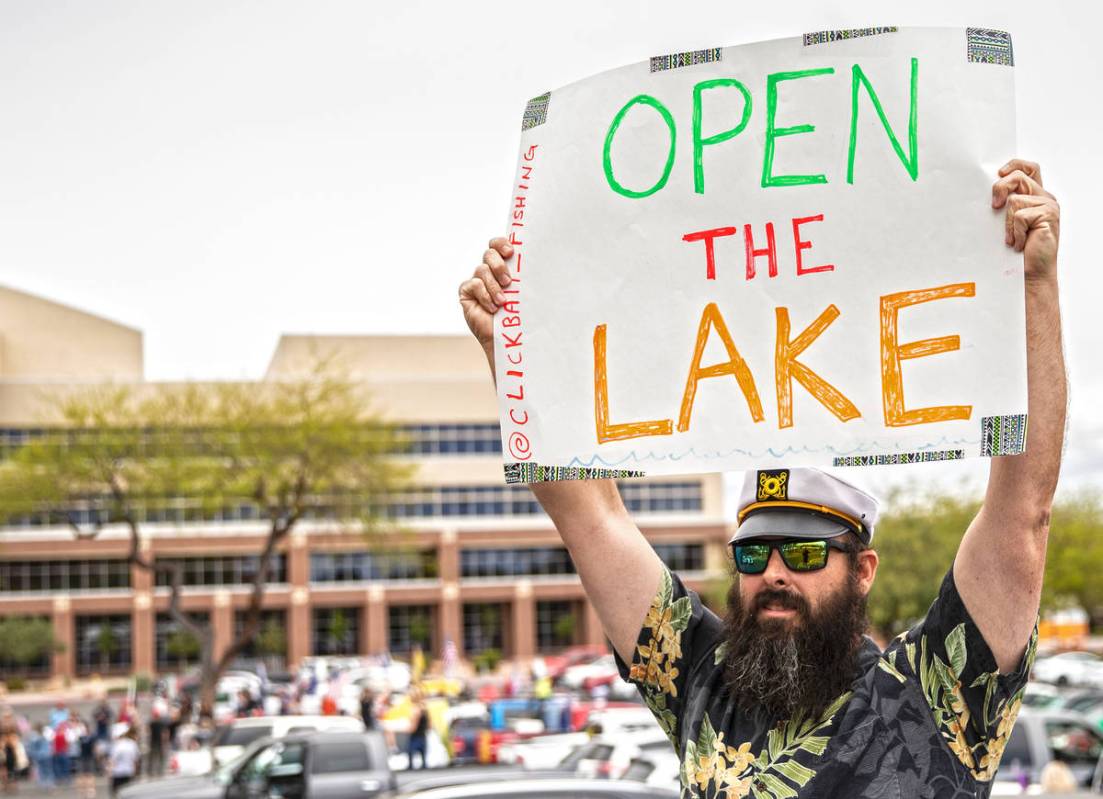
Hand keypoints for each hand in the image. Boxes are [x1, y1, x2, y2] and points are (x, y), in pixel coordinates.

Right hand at [458, 236, 513, 350]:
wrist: (508, 337)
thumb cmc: (519, 315)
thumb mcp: (524, 292)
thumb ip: (524, 275)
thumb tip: (535, 258)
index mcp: (504, 266)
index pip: (497, 245)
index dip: (501, 244)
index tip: (510, 253)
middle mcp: (489, 271)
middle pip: (489, 253)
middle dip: (499, 266)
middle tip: (508, 282)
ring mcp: (477, 281)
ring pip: (482, 270)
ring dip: (494, 287)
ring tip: (503, 302)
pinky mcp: (466, 292)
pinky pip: (474, 285)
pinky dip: (485, 296)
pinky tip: (492, 308)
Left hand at [991, 158, 1059, 280]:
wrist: (1030, 272)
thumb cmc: (1016, 250)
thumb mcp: (1006, 223)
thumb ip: (1004, 205)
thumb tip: (985, 194)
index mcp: (1035, 195)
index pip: (1029, 168)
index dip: (1014, 165)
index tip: (999, 173)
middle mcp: (1044, 197)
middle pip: (1018, 176)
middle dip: (1000, 188)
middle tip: (994, 207)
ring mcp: (1048, 205)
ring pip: (1015, 199)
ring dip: (1007, 223)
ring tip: (1013, 239)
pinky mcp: (1048, 215)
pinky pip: (1020, 216)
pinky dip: (1014, 232)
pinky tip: (1019, 244)